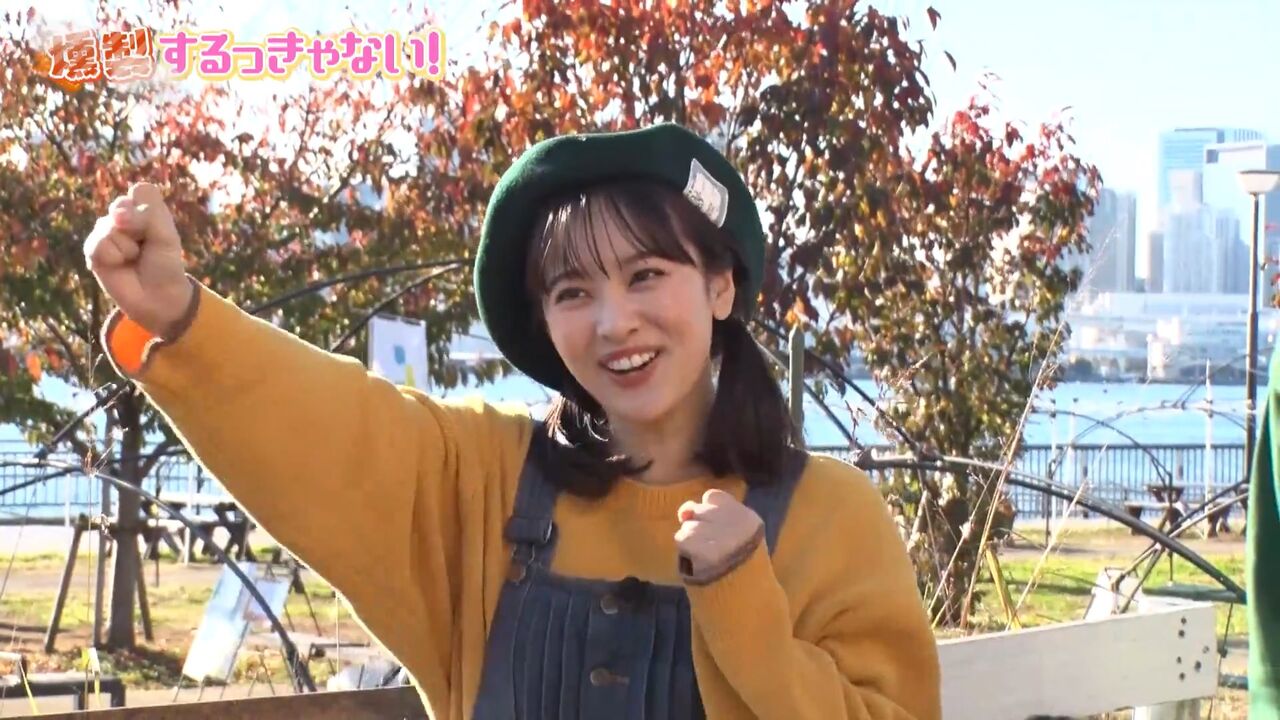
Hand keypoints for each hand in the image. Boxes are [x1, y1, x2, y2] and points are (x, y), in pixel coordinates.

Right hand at [84, 182, 193, 338]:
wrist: (157, 296)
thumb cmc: (165, 264)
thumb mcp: (166, 235)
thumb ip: (147, 216)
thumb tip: (116, 215)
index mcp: (143, 209)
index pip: (140, 190)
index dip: (148, 209)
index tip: (159, 230)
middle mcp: (122, 217)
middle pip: (121, 205)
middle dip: (137, 227)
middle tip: (145, 247)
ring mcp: (105, 232)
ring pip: (108, 226)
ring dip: (126, 246)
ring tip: (133, 258)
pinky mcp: (93, 250)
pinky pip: (97, 244)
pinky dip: (112, 257)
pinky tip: (118, 265)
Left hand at [675, 489, 764, 584]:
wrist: (744, 600)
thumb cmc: (735, 564)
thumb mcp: (735, 534)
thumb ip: (711, 513)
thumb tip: (685, 510)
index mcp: (748, 518)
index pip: (713, 496)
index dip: (707, 511)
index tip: (713, 527)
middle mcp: (738, 523)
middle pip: (699, 510)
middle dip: (699, 526)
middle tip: (712, 546)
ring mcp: (723, 537)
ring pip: (688, 526)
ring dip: (691, 541)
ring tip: (705, 556)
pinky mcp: (707, 552)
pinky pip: (681, 539)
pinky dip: (684, 551)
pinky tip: (697, 561)